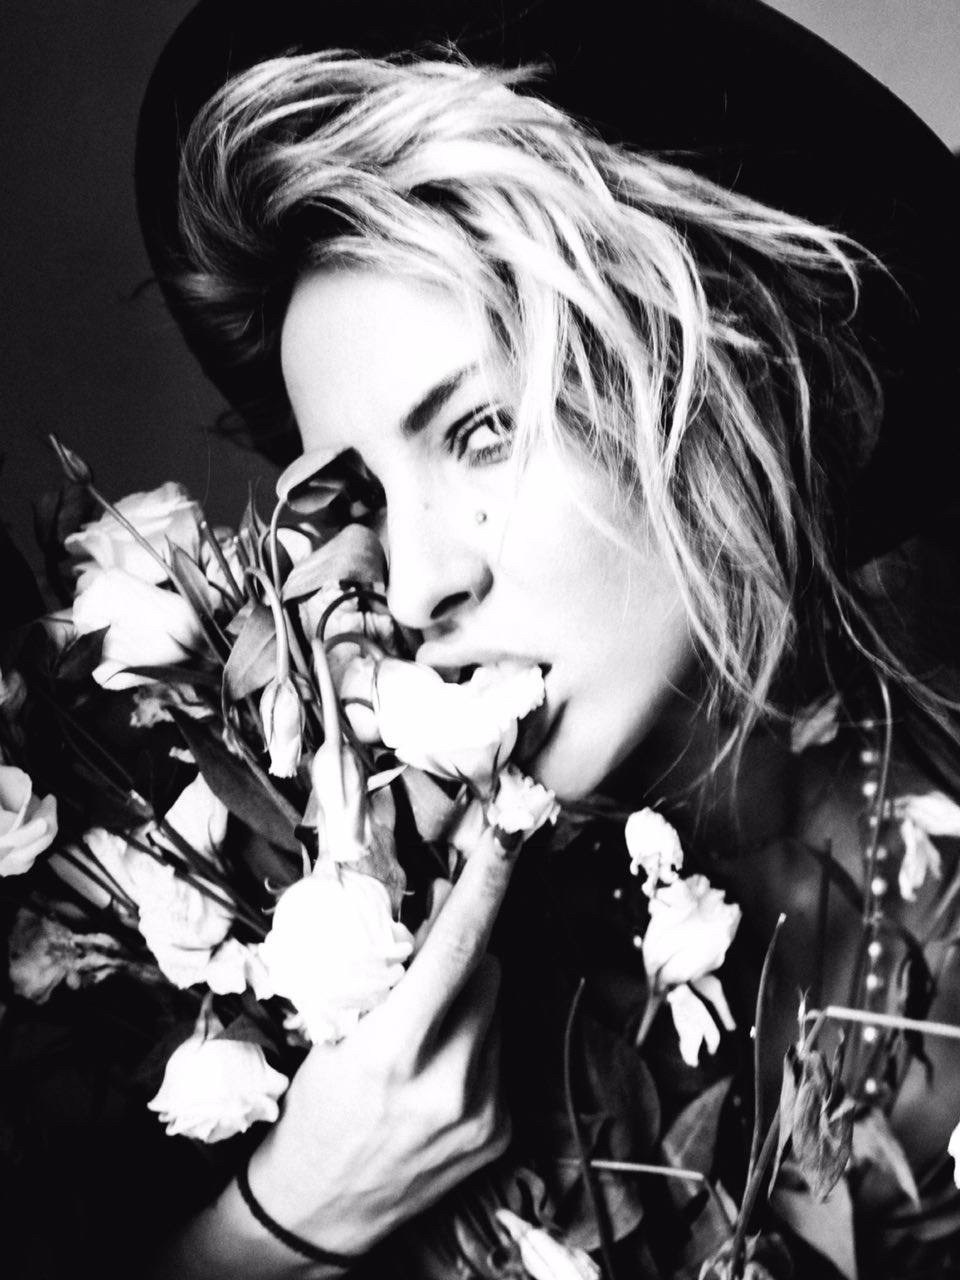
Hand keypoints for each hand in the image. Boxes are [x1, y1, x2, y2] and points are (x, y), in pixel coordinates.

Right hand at [246, 831, 514, 1257]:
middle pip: (490, 970)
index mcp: (393, 1050)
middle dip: (466, 953)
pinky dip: (477, 1045)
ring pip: (499, 1009)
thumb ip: (393, 974)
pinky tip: (439, 1073)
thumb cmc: (314, 1109)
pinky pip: (504, 1052)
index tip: (510, 834)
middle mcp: (449, 1082)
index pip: (457, 947)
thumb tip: (443, 903)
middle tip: (427, 966)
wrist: (318, 1212)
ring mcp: (482, 1111)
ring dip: (471, 1002)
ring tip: (425, 1036)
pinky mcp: (501, 1132)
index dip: (487, 884)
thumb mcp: (338, 1033)